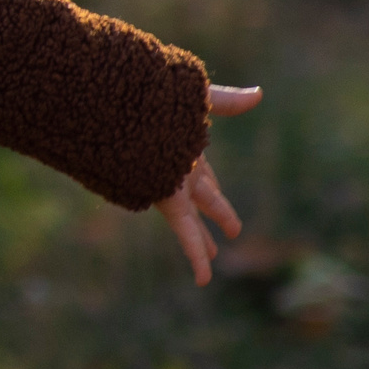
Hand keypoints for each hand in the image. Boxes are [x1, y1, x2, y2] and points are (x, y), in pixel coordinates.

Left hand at [154, 84, 262, 284]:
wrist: (109, 101)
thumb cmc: (149, 94)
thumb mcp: (192, 96)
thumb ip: (224, 101)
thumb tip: (259, 94)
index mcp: (187, 148)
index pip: (206, 179)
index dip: (217, 195)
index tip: (228, 216)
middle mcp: (178, 168)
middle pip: (202, 199)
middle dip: (215, 217)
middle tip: (229, 237)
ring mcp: (166, 180)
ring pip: (191, 219)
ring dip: (200, 240)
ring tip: (208, 258)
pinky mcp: (156, 191)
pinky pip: (184, 228)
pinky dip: (195, 248)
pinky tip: (201, 274)